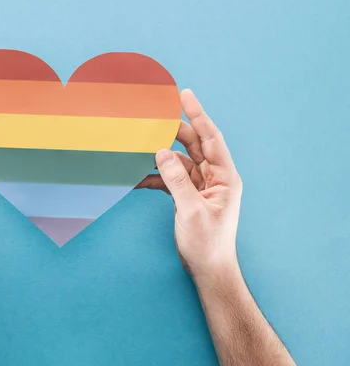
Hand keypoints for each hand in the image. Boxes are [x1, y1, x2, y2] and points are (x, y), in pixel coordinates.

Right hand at [137, 89, 242, 278]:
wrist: (209, 270)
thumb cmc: (207, 244)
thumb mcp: (191, 211)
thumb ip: (177, 180)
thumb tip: (161, 153)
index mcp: (225, 178)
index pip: (211, 139)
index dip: (199, 115)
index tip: (185, 95)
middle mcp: (215, 178)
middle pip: (194, 146)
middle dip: (175, 132)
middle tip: (155, 118)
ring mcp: (201, 188)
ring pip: (180, 161)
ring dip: (161, 156)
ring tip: (141, 147)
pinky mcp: (188, 197)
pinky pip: (172, 179)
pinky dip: (157, 177)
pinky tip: (140, 176)